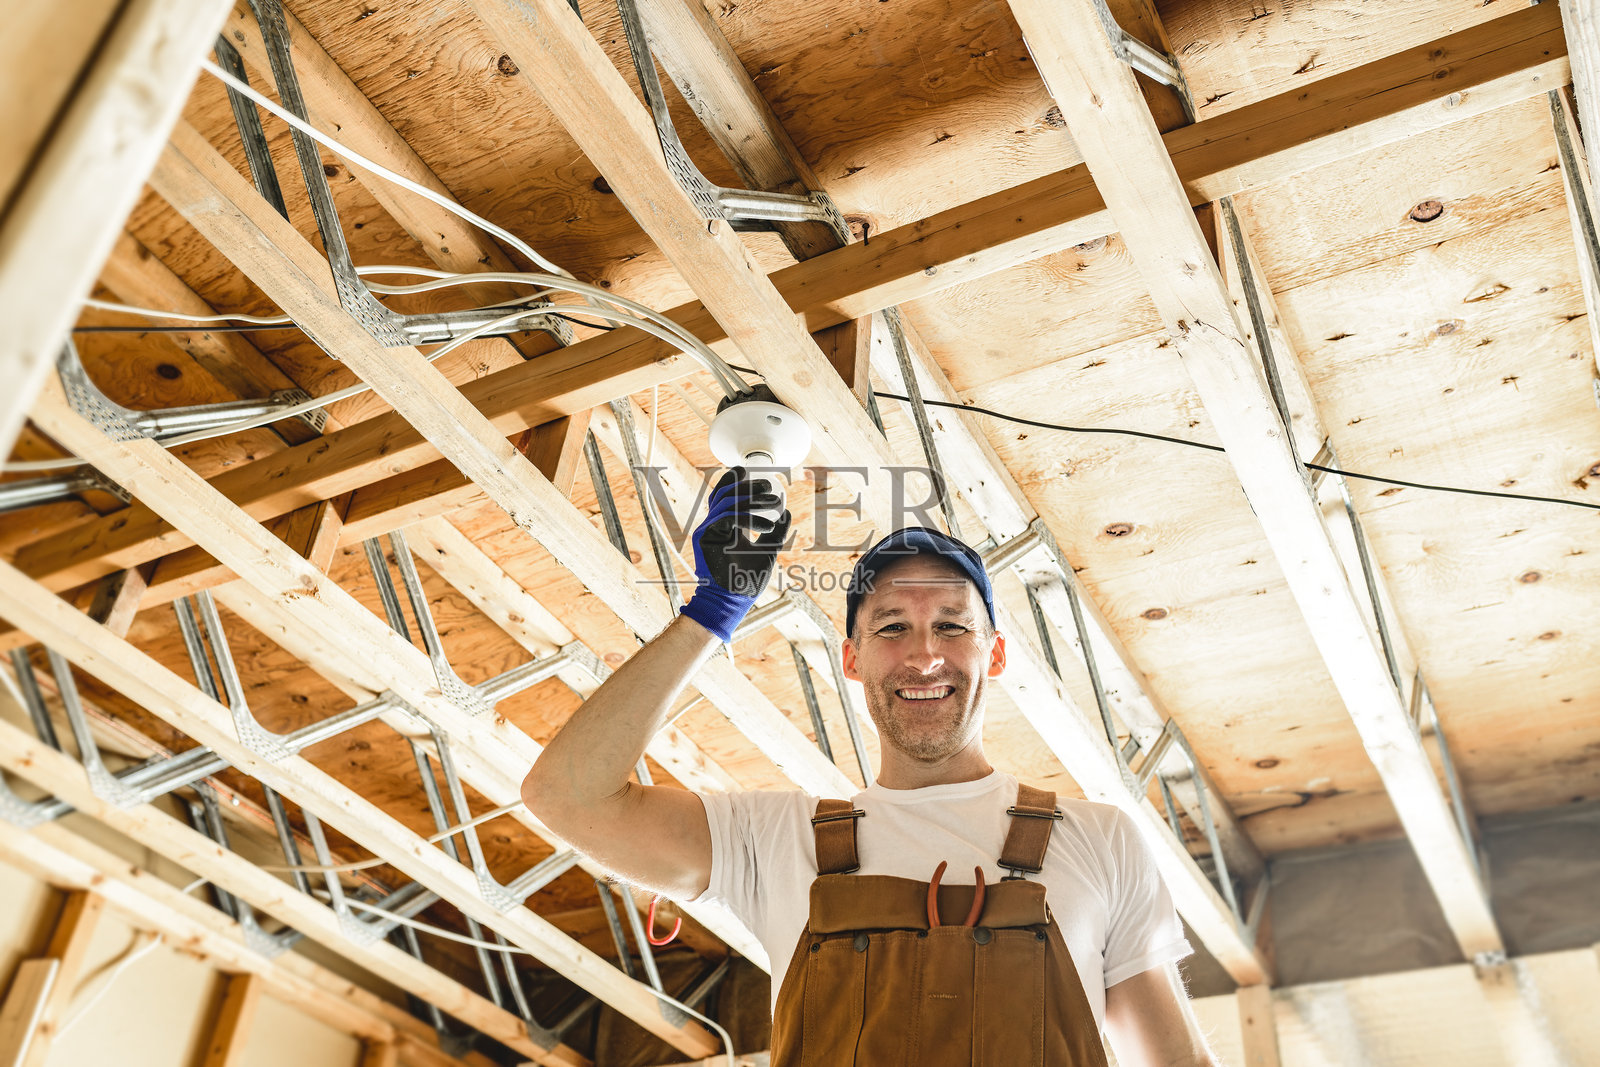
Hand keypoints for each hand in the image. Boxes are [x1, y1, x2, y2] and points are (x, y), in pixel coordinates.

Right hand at [678, 467, 790, 640]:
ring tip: (774, 503)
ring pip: (727, 503)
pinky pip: (727, 518)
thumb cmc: (747, 580)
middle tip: (769, 485)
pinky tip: (767, 527)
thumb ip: (776, 531)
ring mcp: (707, 531)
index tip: (753, 473)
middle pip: (725, 494)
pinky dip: (749, 519)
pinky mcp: (705, 539)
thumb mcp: (768, 550)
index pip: (726, 496)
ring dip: (753, 500)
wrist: (732, 602)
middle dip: (748, 485)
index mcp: (723, 526)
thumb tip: (786, 513)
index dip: (735, 480)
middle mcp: (712, 525)